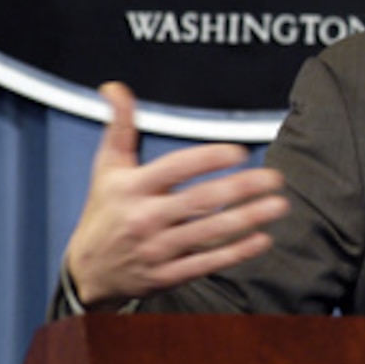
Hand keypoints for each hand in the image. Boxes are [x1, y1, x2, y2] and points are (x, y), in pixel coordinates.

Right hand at [65, 82, 289, 308]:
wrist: (87, 272)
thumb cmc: (104, 212)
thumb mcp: (107, 168)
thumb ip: (120, 126)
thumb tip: (115, 88)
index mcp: (132, 188)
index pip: (175, 169)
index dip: (207, 159)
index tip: (238, 151)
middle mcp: (145, 218)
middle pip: (200, 200)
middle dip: (241, 188)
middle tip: (274, 178)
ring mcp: (157, 249)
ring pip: (209, 232)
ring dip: (248, 218)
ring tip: (278, 205)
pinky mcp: (167, 275)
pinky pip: (207, 263)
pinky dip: (236, 252)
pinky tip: (262, 239)